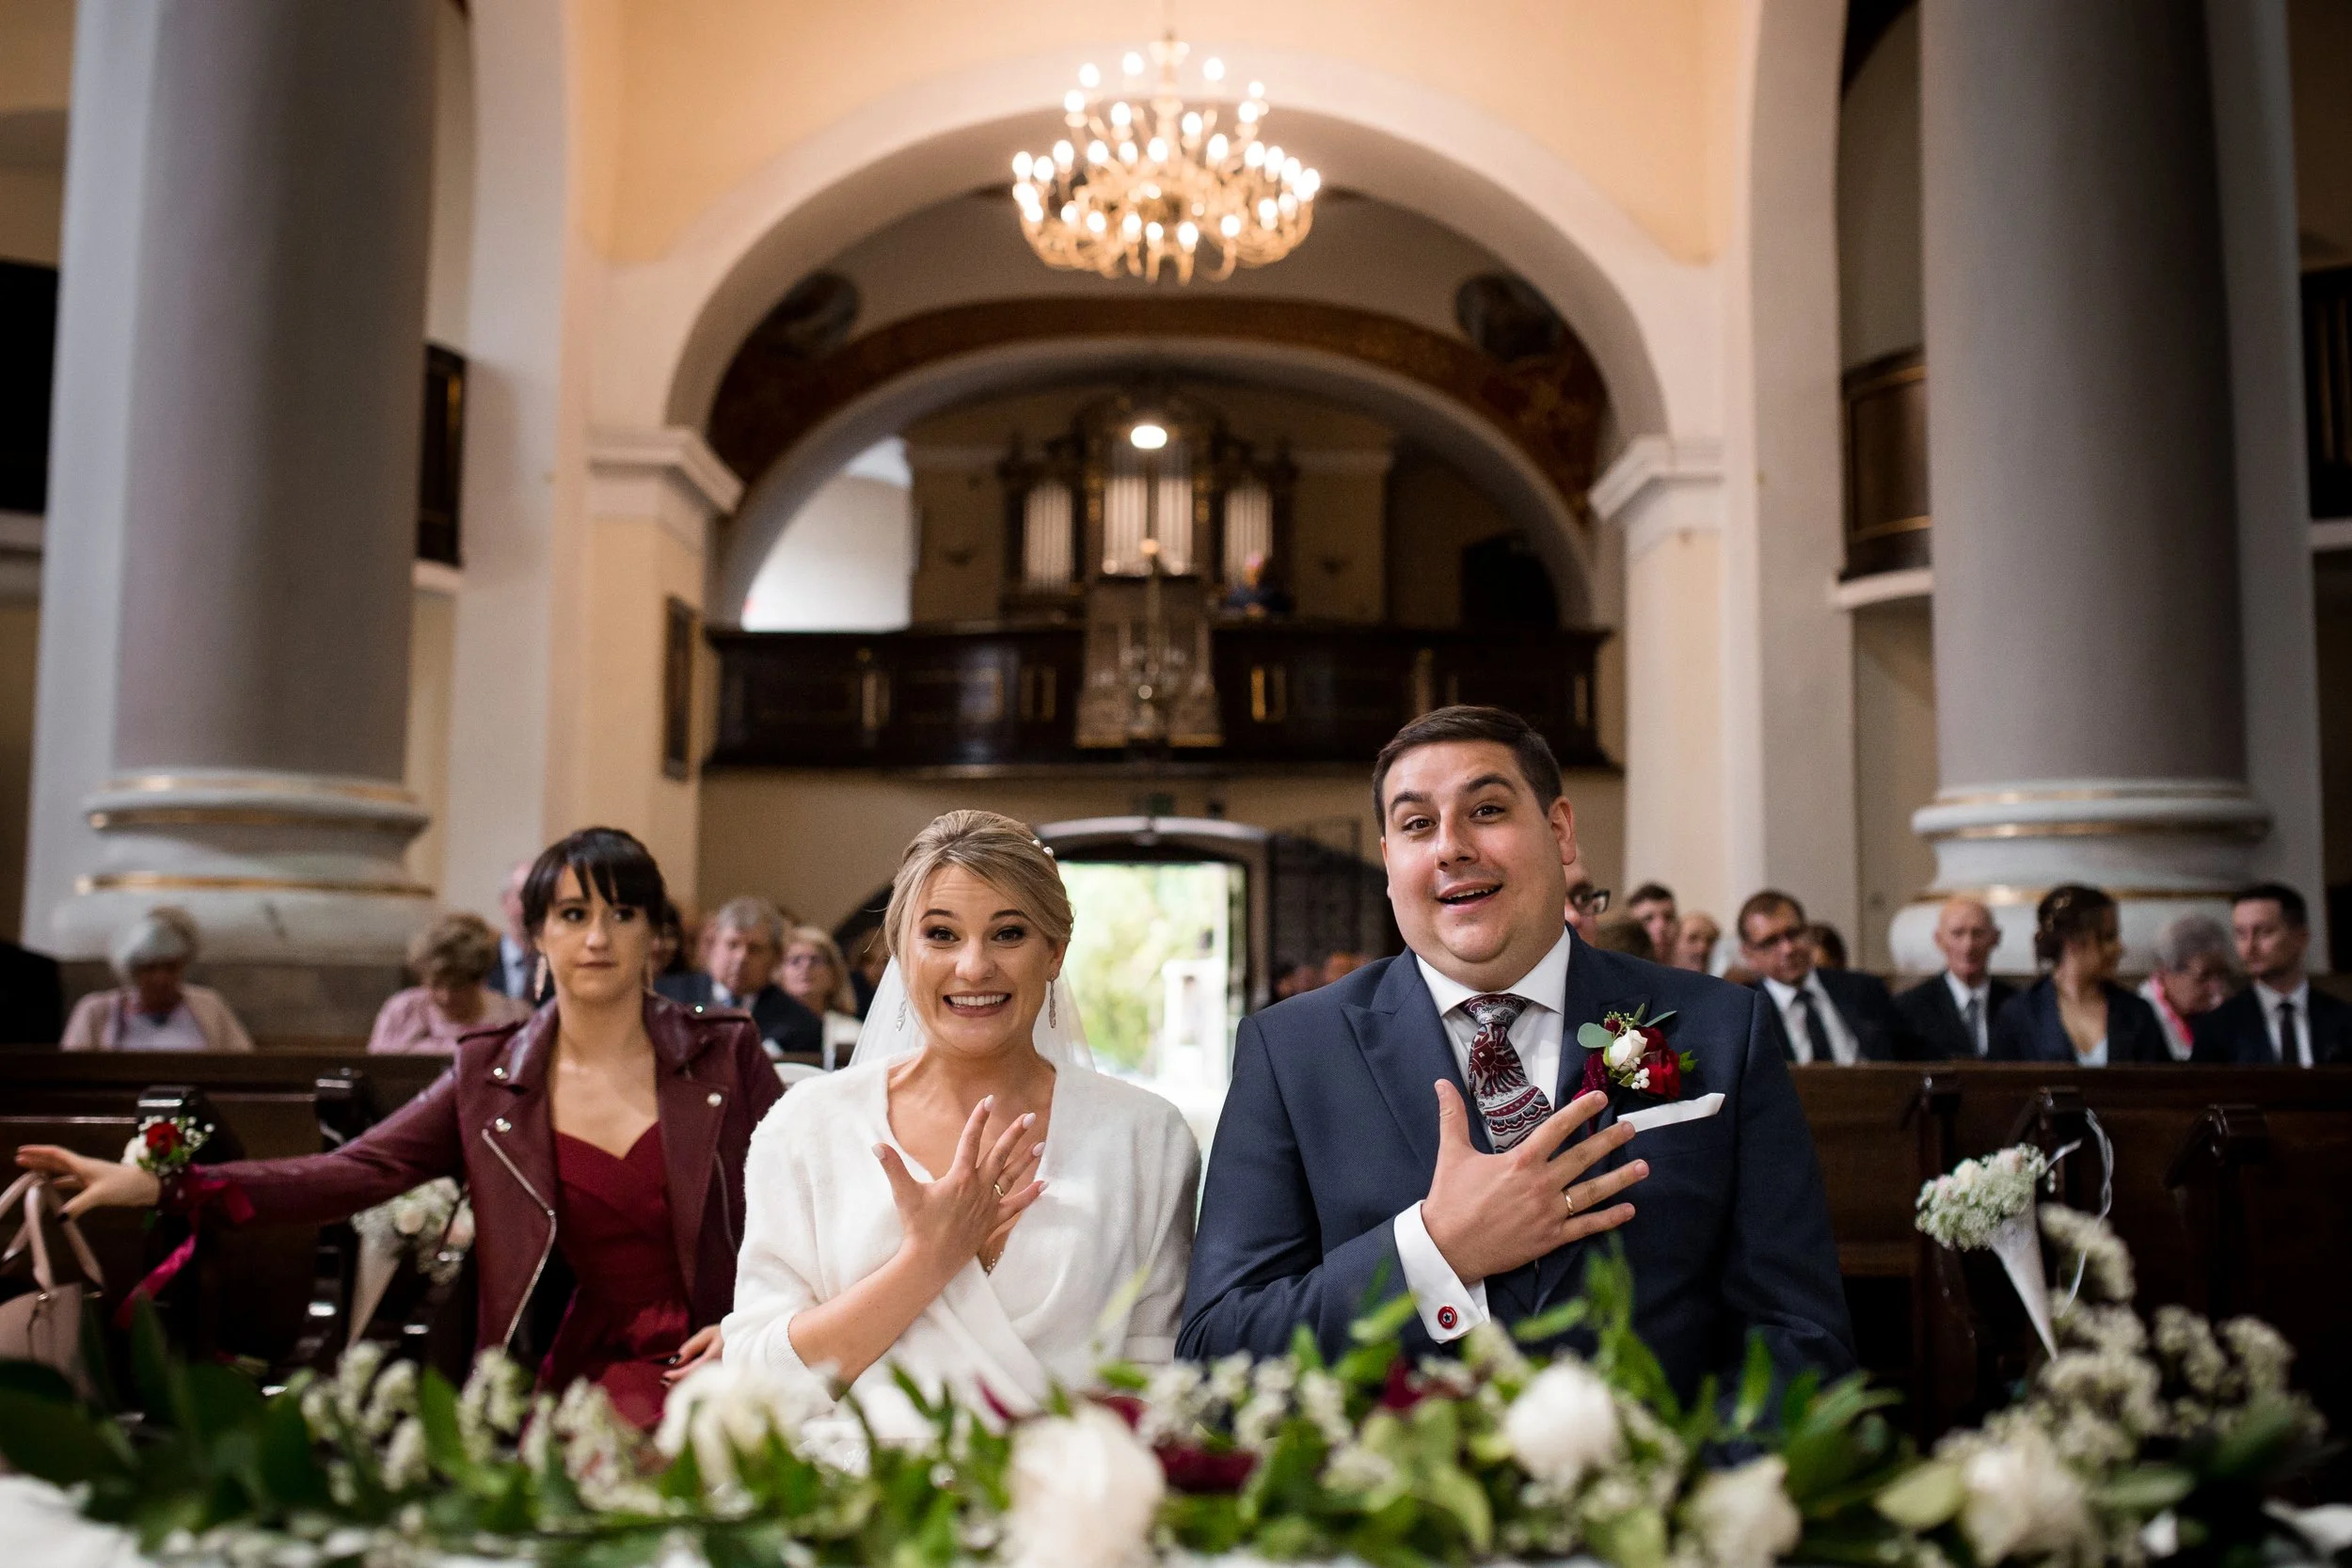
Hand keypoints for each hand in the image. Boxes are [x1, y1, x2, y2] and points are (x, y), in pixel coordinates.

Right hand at [14, 1145, 162, 1218]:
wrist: (147, 1187)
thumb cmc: (126, 1185)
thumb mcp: (101, 1195)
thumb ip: (80, 1204)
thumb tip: (60, 1216)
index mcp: (83, 1165)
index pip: (56, 1154)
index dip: (39, 1152)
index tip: (22, 1151)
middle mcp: (85, 1168)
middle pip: (57, 1161)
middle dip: (38, 1160)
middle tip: (18, 1159)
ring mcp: (90, 1176)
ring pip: (63, 1171)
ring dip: (47, 1170)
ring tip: (31, 1172)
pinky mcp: (96, 1185)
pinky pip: (73, 1182)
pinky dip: (61, 1183)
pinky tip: (54, 1187)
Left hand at [663, 1323, 723, 1383]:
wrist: (745, 1338)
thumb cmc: (725, 1334)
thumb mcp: (707, 1334)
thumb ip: (691, 1347)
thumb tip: (676, 1361)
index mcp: (713, 1358)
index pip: (691, 1371)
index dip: (677, 1375)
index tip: (665, 1376)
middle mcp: (717, 1370)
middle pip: (693, 1382)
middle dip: (677, 1383)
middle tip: (663, 1382)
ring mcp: (720, 1376)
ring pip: (698, 1385)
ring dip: (683, 1385)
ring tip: (668, 1383)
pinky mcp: (721, 1379)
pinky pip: (704, 1384)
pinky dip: (691, 1384)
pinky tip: (682, 1383)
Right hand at [874, 1097, 1044, 1286]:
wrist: (931, 1261)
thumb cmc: (918, 1226)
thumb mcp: (904, 1194)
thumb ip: (892, 1167)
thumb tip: (877, 1145)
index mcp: (959, 1177)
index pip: (970, 1140)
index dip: (979, 1119)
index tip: (989, 1100)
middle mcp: (978, 1188)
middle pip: (999, 1154)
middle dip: (1014, 1134)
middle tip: (1029, 1116)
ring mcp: (988, 1204)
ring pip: (1011, 1176)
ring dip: (1026, 1159)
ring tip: (1041, 1143)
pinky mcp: (992, 1221)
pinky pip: (1015, 1206)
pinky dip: (1030, 1195)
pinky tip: (1044, 1185)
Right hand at [1419, 1082, 1645, 1284]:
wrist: (1448, 1247)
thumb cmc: (1450, 1198)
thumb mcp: (1451, 1153)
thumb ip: (1452, 1116)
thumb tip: (1441, 1082)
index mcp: (1521, 1161)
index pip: (1556, 1129)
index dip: (1580, 1111)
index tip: (1600, 1099)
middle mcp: (1541, 1184)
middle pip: (1582, 1158)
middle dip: (1609, 1141)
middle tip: (1631, 1129)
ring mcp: (1549, 1213)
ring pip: (1591, 1192)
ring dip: (1619, 1179)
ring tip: (1644, 1167)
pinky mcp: (1550, 1238)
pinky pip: (1585, 1227)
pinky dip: (1608, 1220)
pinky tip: (1629, 1211)